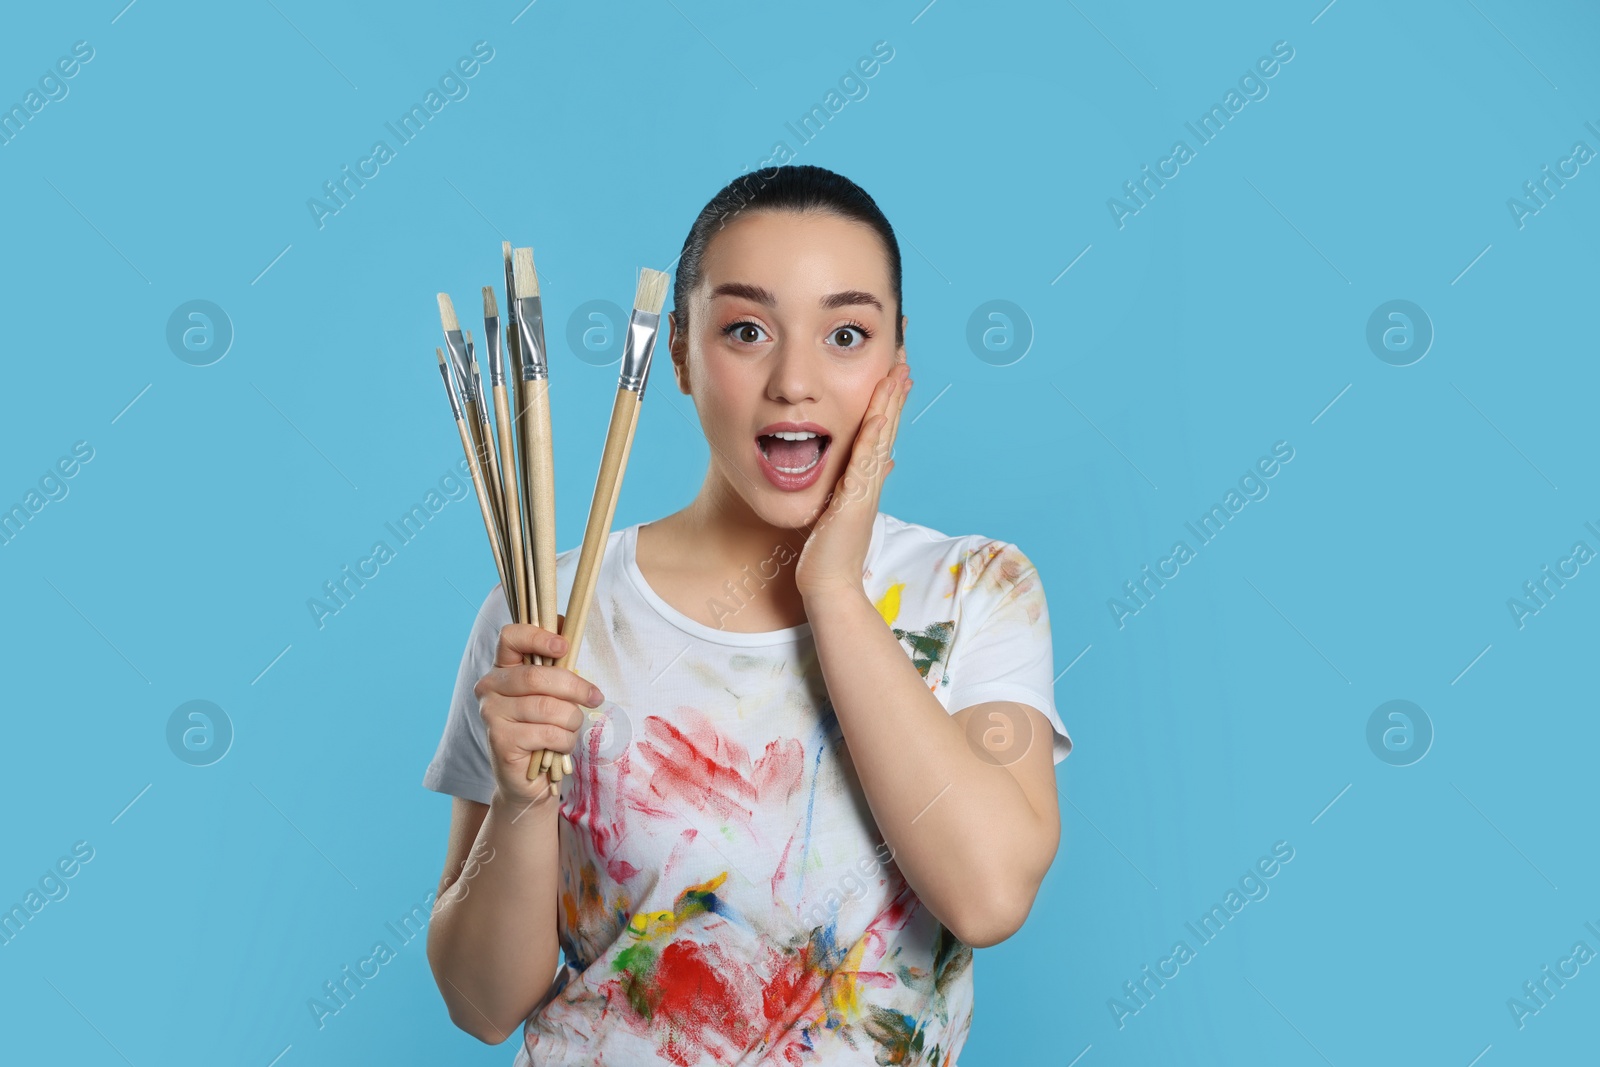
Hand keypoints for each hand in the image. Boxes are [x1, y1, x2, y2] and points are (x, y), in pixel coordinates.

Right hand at [474, 614, 604, 803]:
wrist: (527, 779)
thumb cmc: (544, 728)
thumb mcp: (553, 693)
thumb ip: (556, 663)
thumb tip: (569, 625)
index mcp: (502, 668)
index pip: (510, 637)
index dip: (538, 636)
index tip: (565, 646)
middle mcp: (489, 687)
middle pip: (537, 677)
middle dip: (575, 687)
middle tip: (595, 697)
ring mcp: (491, 715)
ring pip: (548, 708)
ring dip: (572, 720)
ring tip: (571, 728)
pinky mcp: (501, 741)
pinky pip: (549, 733)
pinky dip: (565, 741)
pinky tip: (560, 746)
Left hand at [794, 358, 910, 598]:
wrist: (829, 586)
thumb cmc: (827, 554)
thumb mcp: (839, 513)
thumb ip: (852, 489)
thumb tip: (875, 470)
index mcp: (865, 482)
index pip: (879, 434)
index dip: (887, 405)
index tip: (893, 377)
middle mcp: (870, 481)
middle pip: (887, 428)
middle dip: (894, 395)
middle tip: (903, 362)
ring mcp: (866, 490)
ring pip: (882, 438)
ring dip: (890, 405)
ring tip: (899, 373)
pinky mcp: (855, 500)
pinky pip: (866, 462)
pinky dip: (873, 436)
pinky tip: (877, 413)